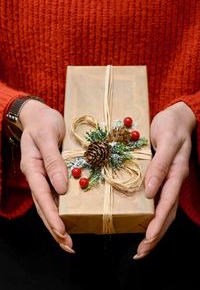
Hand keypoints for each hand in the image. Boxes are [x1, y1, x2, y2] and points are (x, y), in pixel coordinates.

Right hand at [19, 100, 73, 252]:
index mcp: (32, 167)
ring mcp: (44, 176)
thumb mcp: (47, 136)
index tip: (61, 230)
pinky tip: (69, 219)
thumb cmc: (43, 122)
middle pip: (43, 206)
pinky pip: (56, 195)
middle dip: (54, 227)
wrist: (41, 115)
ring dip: (57, 223)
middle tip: (67, 245)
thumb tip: (61, 187)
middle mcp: (37, 175)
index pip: (41, 195)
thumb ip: (52, 160)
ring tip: (67, 241)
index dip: (51, 214)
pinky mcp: (53, 174)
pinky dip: (62, 209)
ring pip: (49, 204)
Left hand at [133, 102, 195, 259]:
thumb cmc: (172, 126)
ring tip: (143, 246)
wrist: (177, 117)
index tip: (147, 239)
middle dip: (155, 235)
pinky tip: (144, 222)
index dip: (157, 223)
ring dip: (154, 230)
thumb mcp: (167, 141)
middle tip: (141, 252)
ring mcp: (169, 180)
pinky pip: (159, 200)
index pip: (167, 204)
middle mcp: (173, 181)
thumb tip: (150, 192)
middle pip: (167, 214)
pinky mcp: (162, 176)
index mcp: (176, 174)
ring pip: (164, 210)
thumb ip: (161, 165)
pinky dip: (152, 215)